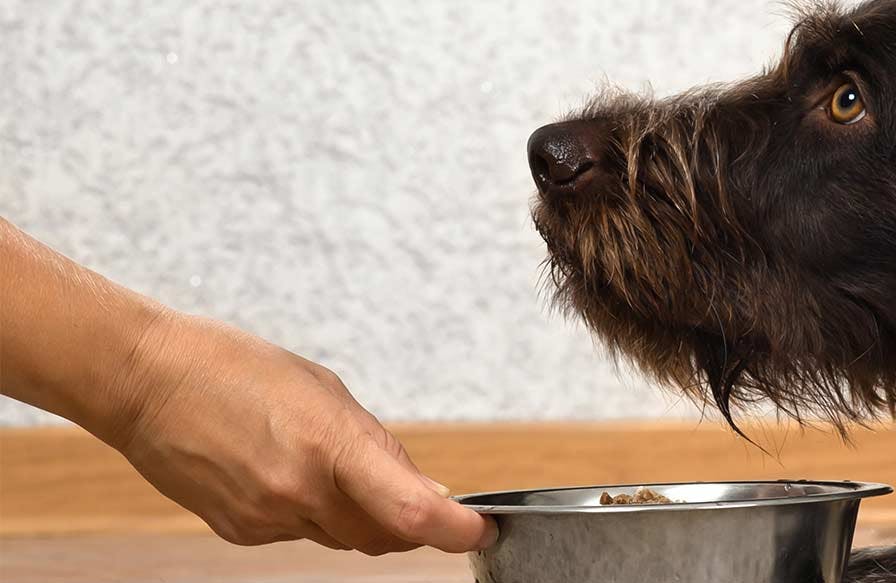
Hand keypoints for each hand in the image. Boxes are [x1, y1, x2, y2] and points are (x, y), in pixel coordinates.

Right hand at [113, 312, 495, 554]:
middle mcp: (298, 491)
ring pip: (342, 538)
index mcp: (329, 444)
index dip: (457, 529)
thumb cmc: (232, 367)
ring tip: (332, 465)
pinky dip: (313, 512)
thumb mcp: (324, 389)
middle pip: (384, 537)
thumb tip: (422, 488)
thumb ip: (376, 445)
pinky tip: (288, 472)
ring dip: (360, 515)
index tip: (479, 529)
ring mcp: (266, 518)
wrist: (143, 381)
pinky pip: (300, 534)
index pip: (413, 511)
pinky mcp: (240, 531)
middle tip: (421, 499)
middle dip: (411, 525)